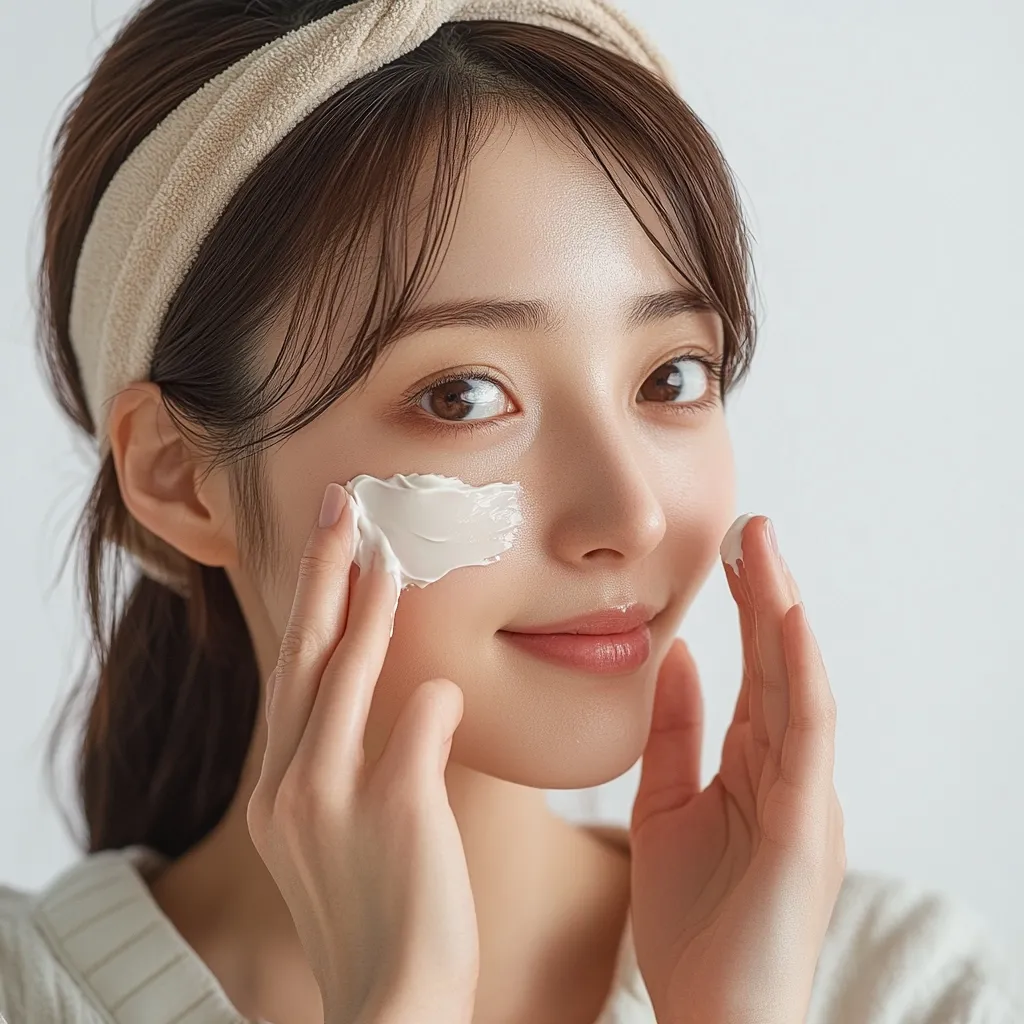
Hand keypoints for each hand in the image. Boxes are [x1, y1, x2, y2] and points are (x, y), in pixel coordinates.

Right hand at [246, 483, 478, 1023]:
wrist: (392, 1003)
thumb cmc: (377, 915)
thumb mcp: (336, 837)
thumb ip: (350, 765)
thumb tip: (405, 701)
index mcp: (277, 788)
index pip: (292, 674)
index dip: (308, 607)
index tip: (322, 551)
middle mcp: (290, 784)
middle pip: (303, 653)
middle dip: (319, 571)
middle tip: (336, 505)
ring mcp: (333, 797)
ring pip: (347, 674)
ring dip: (369, 607)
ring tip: (386, 549)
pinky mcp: (393, 810)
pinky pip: (420, 724)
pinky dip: (435, 697)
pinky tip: (447, 681)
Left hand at [629, 514, 844, 1023]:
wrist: (710, 1019)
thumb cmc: (693, 925)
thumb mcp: (667, 807)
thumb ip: (673, 736)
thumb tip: (673, 658)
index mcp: (757, 771)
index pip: (754, 674)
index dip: (744, 612)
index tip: (725, 553)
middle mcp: (790, 774)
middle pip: (778, 667)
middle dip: (765, 594)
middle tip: (749, 527)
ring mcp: (805, 797)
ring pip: (796, 686)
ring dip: (781, 613)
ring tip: (764, 549)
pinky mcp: (806, 825)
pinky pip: (805, 736)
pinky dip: (797, 674)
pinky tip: (784, 622)